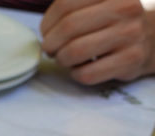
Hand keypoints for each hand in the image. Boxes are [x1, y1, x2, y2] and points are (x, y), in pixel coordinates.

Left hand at [40, 0, 154, 83]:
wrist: (154, 36)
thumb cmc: (116, 21)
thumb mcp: (100, 3)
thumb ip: (74, 7)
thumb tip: (45, 28)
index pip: (64, 5)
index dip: (47, 23)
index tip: (46, 32)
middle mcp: (124, 8)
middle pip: (68, 28)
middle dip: (51, 43)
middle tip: (51, 48)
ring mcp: (130, 34)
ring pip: (74, 51)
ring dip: (62, 59)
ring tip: (65, 58)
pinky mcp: (131, 60)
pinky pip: (87, 73)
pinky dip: (76, 74)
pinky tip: (82, 68)